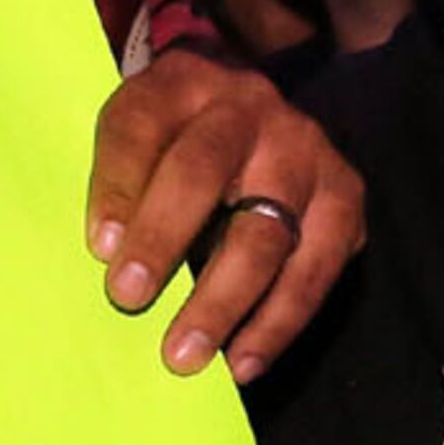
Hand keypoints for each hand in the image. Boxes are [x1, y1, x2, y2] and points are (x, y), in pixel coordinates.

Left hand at [82, 46, 364, 380]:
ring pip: (268, 231)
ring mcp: (304, 149)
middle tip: (127, 300)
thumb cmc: (168, 140)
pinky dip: (280, 321)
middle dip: (164, 239)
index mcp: (181, 83)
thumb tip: (108, 256)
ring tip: (187, 356)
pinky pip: (318, 267)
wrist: (244, 111)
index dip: (118, 186)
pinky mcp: (345, 194)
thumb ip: (117, 180)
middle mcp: (249, 106)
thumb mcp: (133, 135)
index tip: (98, 248)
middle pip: (204, 170)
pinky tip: (244, 361)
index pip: (140, 129)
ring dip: (225, 300)